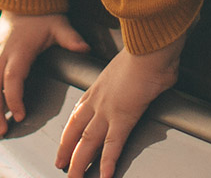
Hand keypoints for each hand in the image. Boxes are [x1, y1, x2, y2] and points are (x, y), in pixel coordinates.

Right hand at [0, 12, 87, 138]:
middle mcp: (1, 55)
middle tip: (0, 132)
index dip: (13, 98)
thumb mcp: (59, 24)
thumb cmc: (41, 15)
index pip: (12, 78)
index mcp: (19, 50)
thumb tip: (84, 47)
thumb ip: (70, 38)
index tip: (20, 115)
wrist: (21, 0)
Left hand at [57, 37, 182, 177]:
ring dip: (79, 163)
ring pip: (87, 142)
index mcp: (99, 86)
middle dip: (66, 150)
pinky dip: (108, 162)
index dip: (70, 130)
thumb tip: (150, 77)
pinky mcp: (124, 117)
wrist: (149, 45)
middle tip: (60, 165)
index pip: (78, 113)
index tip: (65, 141)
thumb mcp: (133, 65)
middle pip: (76, 130)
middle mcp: (99, 99)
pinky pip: (113, 145)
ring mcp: (108, 109)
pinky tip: (105, 175)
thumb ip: (134, 75)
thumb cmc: (146, 50)